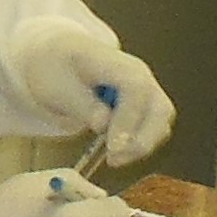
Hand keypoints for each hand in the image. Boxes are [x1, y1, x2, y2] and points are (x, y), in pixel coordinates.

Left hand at [4, 5, 176, 169]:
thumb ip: (82, 105)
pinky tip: (117, 152)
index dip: (128, 120)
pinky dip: (140, 143)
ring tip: (113, 159)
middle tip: (114, 159)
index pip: (136, 89)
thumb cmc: (55, 68)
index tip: (113, 147)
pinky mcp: (143, 104)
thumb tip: (103, 123)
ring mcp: (145, 89)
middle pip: (160, 108)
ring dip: (142, 144)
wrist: (57, 56)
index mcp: (116, 63)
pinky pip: (153, 126)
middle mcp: (139, 75)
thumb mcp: (57, 86)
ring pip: (161, 121)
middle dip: (142, 139)